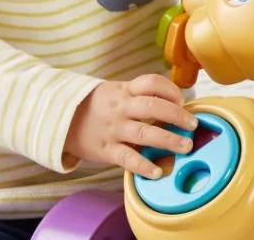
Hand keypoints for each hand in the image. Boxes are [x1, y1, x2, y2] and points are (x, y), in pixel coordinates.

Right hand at [64, 74, 199, 178]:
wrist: (60, 120)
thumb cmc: (96, 106)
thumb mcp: (115, 92)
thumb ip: (140, 96)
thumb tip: (175, 103)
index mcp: (124, 91)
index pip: (151, 82)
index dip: (170, 90)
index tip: (182, 100)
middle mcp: (120, 108)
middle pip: (153, 107)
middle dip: (177, 115)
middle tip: (193, 125)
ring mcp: (113, 129)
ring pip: (144, 132)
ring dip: (169, 139)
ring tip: (186, 146)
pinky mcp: (105, 149)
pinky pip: (127, 157)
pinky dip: (143, 165)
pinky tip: (158, 171)